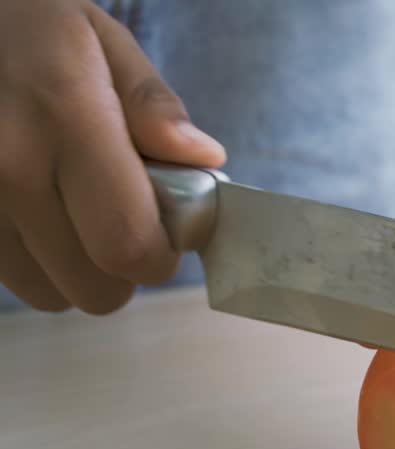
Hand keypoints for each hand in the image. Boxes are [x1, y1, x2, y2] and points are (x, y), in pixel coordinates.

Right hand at [0, 0, 224, 313]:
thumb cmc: (32, 34)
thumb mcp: (103, 43)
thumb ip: (155, 106)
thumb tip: (203, 159)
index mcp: (64, 118)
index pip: (130, 245)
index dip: (162, 254)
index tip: (171, 229)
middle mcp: (8, 167)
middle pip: (96, 287)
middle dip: (126, 268)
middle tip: (126, 219)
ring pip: (50, 294)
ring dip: (77, 269)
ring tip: (75, 210)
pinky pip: (14, 278)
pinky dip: (36, 260)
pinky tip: (37, 210)